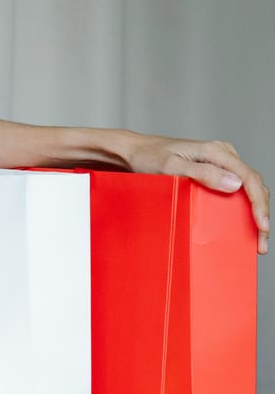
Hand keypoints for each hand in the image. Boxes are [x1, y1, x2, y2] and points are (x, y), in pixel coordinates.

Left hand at [127, 136, 269, 253]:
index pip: (249, 178)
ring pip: (247, 187)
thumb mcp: (171, 167)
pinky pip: (235, 188)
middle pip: (252, 184)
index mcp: (216, 151)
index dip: (259, 204)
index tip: (261, 227)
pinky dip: (242, 206)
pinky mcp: (212, 170)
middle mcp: (222, 154)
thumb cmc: (147, 157)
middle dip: (260, 213)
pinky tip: (242, 223)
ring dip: (254, 212)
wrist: (132, 152)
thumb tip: (235, 184)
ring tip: (256, 238)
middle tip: (260, 242)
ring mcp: (219, 162)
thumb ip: (202, 173)